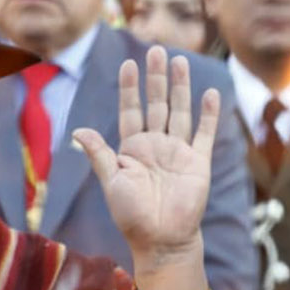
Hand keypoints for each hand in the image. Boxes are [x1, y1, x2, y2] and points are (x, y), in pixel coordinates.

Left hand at [76, 46, 217, 289]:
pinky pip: (205, 134)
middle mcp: (156, 145)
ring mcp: (179, 152)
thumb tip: (79, 130)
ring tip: (181, 61)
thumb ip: (99, 155)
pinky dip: (209, 115)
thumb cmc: (132, 216)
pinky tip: (211, 93)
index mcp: (132, 148)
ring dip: (181, 87)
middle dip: (156, 78)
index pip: (130, 110)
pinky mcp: (198, 163)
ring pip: (180, 111)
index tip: (129, 63)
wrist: (162, 240)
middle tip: (157, 50)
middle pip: (157, 104)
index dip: (130, 87)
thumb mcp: (111, 182)